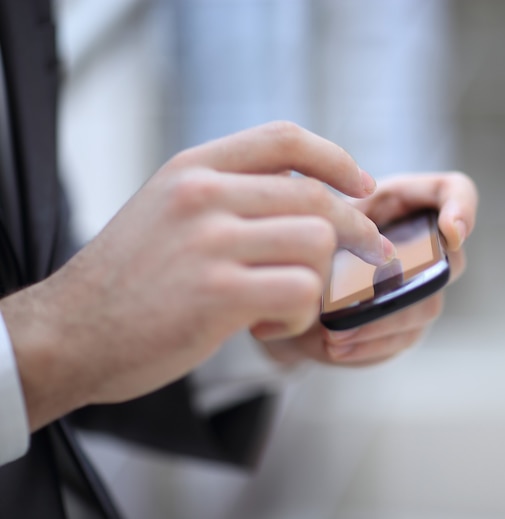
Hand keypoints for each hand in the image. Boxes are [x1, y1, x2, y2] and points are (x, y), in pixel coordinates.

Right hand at [0, 122, 395, 429]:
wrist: (69, 333)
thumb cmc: (128, 279)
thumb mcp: (167, 211)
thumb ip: (228, 196)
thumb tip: (307, 198)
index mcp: (193, 168)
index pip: (285, 138)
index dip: (336, 159)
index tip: (363, 186)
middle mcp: (203, 195)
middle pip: (315, 196)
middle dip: (357, 230)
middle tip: (369, 256)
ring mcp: (210, 242)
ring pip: (317, 243)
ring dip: (318, 282)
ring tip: (284, 304)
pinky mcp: (218, 294)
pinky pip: (302, 292)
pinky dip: (300, 317)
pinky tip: (268, 327)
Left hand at [258, 172, 477, 366]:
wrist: (296, 279)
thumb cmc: (313, 237)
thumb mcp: (317, 219)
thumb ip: (335, 229)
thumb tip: (346, 264)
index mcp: (405, 202)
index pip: (456, 191)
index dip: (463, 208)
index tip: (451, 233)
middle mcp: (424, 244)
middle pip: (449, 263)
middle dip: (407, 286)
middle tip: (363, 302)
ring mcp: (420, 287)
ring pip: (425, 308)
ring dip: (380, 324)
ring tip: (333, 334)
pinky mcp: (407, 324)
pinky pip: (402, 338)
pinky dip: (369, 345)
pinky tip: (337, 348)